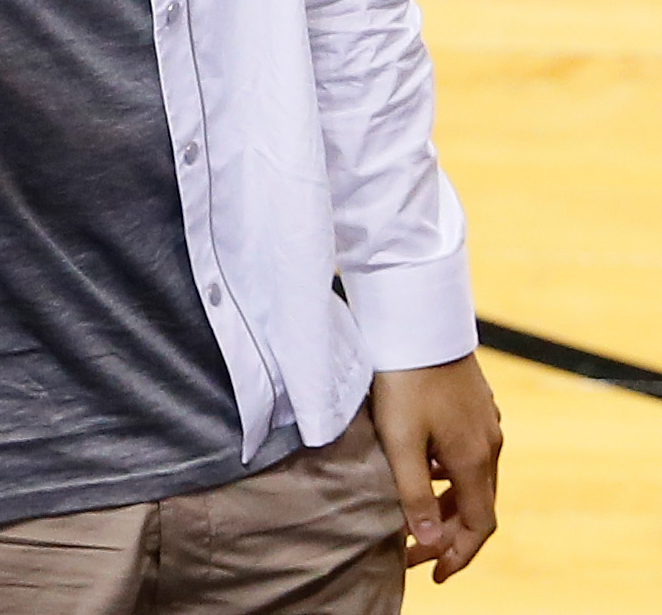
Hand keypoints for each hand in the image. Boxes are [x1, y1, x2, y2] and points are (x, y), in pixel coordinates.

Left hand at [370, 353, 501, 582]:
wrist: (417, 316)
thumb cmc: (404, 376)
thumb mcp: (400, 440)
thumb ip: (413, 494)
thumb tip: (428, 541)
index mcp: (475, 458)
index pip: (479, 525)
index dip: (459, 555)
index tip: (434, 574)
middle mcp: (490, 441)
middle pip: (479, 504)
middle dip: (450, 534)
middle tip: (415, 552)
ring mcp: (485, 419)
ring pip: (474, 477)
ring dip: (450, 504)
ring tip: (416, 515)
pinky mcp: (475, 401)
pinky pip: (470, 452)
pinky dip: (451, 474)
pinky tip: (425, 467)